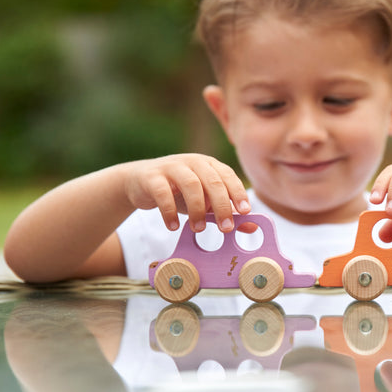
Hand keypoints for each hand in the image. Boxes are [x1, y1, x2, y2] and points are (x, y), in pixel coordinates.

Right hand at [123, 154, 249, 232]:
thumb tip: (251, 227)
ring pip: (190, 185)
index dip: (238, 193)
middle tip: (226, 228)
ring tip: (199, 229)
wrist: (139, 183)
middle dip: (222, 205)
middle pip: (212, 181)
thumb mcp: (204, 202)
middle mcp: (192, 162)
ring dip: (198, 209)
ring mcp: (171, 167)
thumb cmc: (178, 193)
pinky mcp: (152, 177)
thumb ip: (225, 212)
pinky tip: (173, 226)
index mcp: (208, 165)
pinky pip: (163, 193)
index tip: (245, 212)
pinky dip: (169, 211)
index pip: (228, 176)